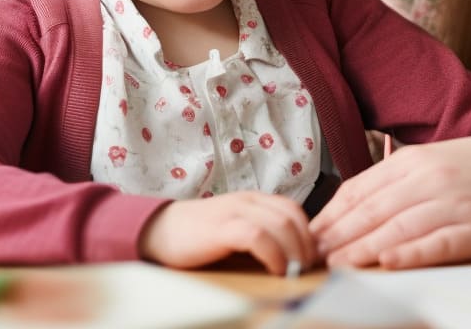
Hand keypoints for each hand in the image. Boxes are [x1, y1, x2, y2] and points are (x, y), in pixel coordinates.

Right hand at [140, 191, 315, 273]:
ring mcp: (235, 212)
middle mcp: (248, 201)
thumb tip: (291, 256)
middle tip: (308, 268)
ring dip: (295, 251)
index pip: (293, 210)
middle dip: (306, 245)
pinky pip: (259, 236)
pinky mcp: (222, 228)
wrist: (159, 231)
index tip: (311, 257)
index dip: (308, 233)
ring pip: (281, 225)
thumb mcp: (234, 228)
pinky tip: (276, 269)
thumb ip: (260, 234)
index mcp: (253, 200)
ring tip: (295, 271)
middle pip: (292, 217)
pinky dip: (274, 254)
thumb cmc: (198, 236)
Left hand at [310, 128, 470, 268]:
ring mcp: (454, 205)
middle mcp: (431, 180)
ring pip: (399, 228)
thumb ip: (396, 180)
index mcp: (415, 161)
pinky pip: (437, 244)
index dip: (331, 214)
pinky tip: (388, 262)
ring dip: (364, 249)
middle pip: (374, 211)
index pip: (361, 189)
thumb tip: (351, 206)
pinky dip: (410, 254)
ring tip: (338, 265)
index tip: (309, 234)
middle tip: (313, 257)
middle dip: (339, 236)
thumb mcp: (434, 160)